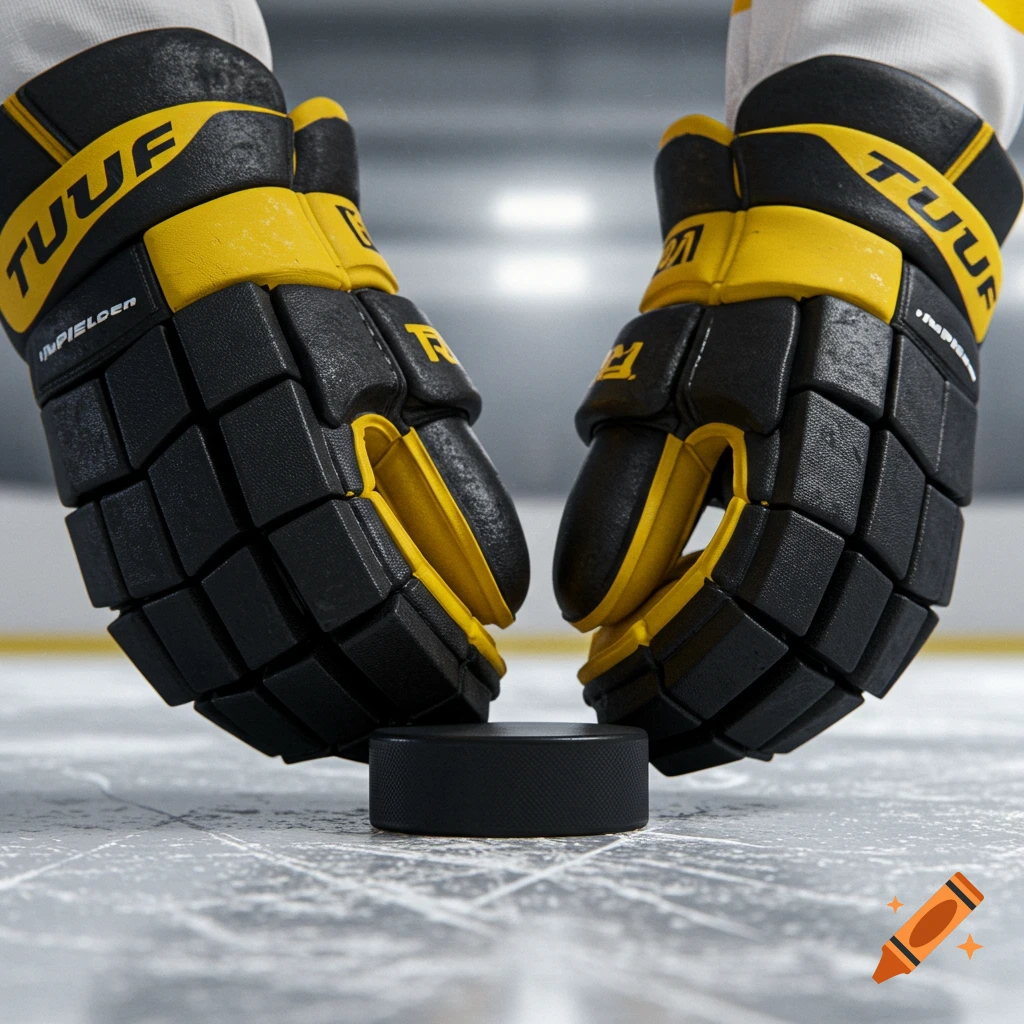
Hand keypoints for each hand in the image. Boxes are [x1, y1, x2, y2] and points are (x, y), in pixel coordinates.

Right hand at [1, 29, 527, 761]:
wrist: (145, 231)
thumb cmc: (288, 290)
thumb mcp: (393, 366)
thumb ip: (442, 485)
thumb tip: (487, 595)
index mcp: (296, 447)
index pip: (371, 592)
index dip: (424, 655)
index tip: (471, 685)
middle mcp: (214, 491)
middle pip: (294, 640)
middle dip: (371, 698)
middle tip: (429, 721)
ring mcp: (145, 509)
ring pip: (222, 653)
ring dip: (296, 709)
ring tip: (356, 734)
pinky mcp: (103, 518)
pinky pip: (154, 629)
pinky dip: (215, 683)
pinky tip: (259, 709)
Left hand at [554, 57, 1020, 774]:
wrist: (860, 227)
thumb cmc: (745, 302)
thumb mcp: (662, 388)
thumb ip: (630, 504)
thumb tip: (599, 610)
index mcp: (797, 460)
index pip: (727, 607)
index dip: (666, 663)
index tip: (610, 691)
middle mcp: (873, 496)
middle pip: (794, 646)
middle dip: (714, 706)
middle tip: (654, 737)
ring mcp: (916, 506)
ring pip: (853, 649)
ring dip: (778, 709)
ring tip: (713, 739)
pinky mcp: (933, 508)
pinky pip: (893, 620)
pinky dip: (839, 675)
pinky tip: (797, 702)